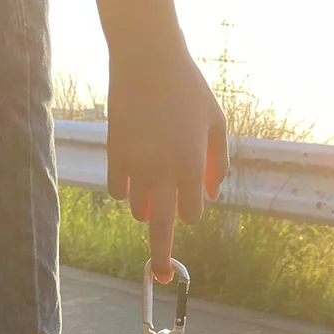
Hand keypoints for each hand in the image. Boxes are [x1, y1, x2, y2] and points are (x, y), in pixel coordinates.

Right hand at [106, 52, 228, 279]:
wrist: (147, 56)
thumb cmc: (188, 88)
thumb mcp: (216, 122)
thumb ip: (218, 163)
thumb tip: (210, 198)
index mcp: (191, 165)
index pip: (191, 213)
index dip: (191, 211)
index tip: (190, 204)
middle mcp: (163, 170)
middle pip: (160, 228)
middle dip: (161, 257)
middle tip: (161, 277)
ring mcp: (136, 164)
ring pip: (139, 210)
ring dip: (147, 207)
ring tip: (152, 182)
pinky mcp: (115, 154)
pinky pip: (118, 191)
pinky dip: (126, 190)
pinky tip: (133, 171)